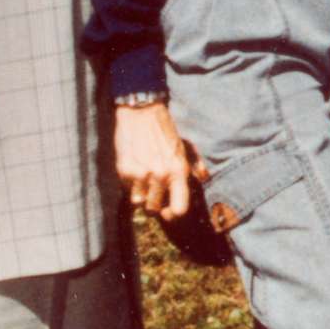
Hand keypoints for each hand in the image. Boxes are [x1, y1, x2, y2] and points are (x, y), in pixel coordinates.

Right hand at [115, 102, 202, 220]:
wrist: (142, 113)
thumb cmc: (166, 131)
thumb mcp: (187, 146)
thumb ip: (197, 165)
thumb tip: (204, 179)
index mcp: (179, 171)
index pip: (179, 209)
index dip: (174, 214)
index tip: (169, 211)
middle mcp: (161, 176)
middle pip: (155, 209)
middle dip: (154, 204)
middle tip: (154, 193)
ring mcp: (142, 175)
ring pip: (139, 203)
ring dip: (141, 196)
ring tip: (144, 182)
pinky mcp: (125, 171)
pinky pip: (127, 190)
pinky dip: (130, 185)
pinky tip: (135, 171)